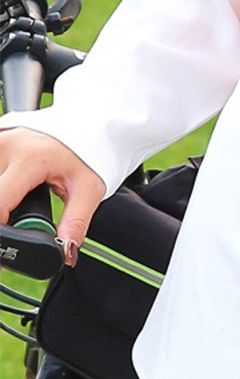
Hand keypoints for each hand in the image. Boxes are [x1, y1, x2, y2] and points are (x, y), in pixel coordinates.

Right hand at [0, 127, 105, 265]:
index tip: (10, 243)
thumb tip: (65, 255)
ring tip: (22, 200)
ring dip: (3, 200)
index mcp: (30, 158)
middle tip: (20, 219)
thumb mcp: (89, 188)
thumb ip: (76, 222)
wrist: (91, 124)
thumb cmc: (91, 152)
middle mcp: (7, 145)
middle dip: (3, 215)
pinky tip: (12, 193)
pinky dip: (2, 189)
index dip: (2, 229)